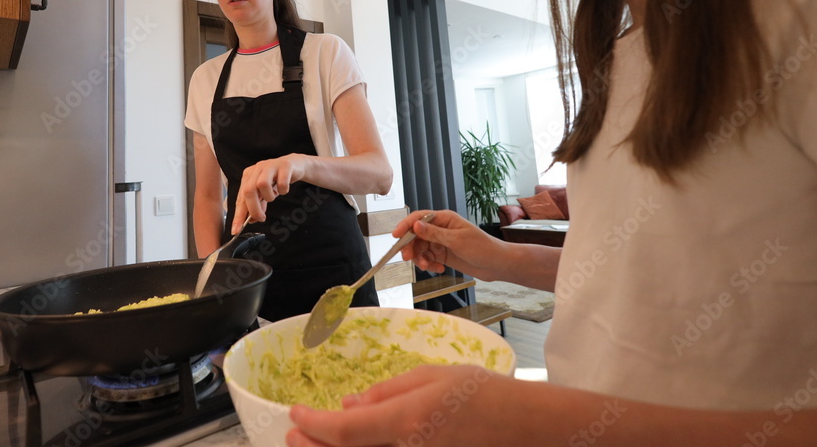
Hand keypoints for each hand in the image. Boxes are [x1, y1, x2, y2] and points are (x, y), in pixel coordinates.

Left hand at [230, 154, 308, 232]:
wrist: (295, 166)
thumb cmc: (277, 180)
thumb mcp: (265, 193)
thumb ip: (257, 204)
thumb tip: (251, 219)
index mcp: (249, 176)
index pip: (240, 198)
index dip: (238, 215)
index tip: (236, 230)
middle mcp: (257, 169)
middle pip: (249, 191)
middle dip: (254, 209)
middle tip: (261, 218)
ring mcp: (270, 166)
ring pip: (263, 184)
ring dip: (269, 196)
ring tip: (274, 196)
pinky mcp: (284, 166)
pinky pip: (282, 182)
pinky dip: (283, 190)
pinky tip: (284, 189)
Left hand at [288, 365, 516, 445]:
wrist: (524, 429)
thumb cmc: (482, 395)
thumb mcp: (430, 377)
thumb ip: (385, 392)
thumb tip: (348, 405)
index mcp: (407, 422)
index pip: (344, 431)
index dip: (312, 423)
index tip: (295, 412)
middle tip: (293, 433)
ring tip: (311, 445)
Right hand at [393, 209, 507, 278]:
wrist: (496, 264)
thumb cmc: (482, 247)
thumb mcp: (456, 240)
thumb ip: (434, 234)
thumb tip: (415, 225)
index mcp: (444, 219)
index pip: (419, 218)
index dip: (405, 226)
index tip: (396, 236)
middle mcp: (441, 228)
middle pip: (416, 235)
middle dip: (411, 247)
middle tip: (408, 259)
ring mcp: (441, 242)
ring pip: (421, 248)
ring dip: (420, 258)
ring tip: (428, 267)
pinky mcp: (443, 254)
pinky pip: (428, 258)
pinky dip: (429, 264)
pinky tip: (438, 269)